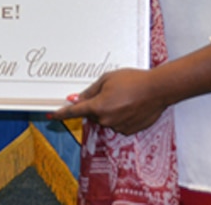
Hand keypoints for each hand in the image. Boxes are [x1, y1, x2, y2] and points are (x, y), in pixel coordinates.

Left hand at [49, 67, 168, 135]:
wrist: (157, 90)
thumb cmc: (133, 80)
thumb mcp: (107, 79)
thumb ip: (90, 91)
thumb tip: (77, 99)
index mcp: (98, 106)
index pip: (74, 111)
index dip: (62, 113)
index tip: (52, 115)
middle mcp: (106, 119)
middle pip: (92, 114)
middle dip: (96, 104)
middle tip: (110, 91)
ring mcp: (118, 127)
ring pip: (106, 119)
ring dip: (109, 110)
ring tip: (125, 96)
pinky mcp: (128, 130)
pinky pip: (118, 123)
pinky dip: (120, 115)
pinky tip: (131, 105)